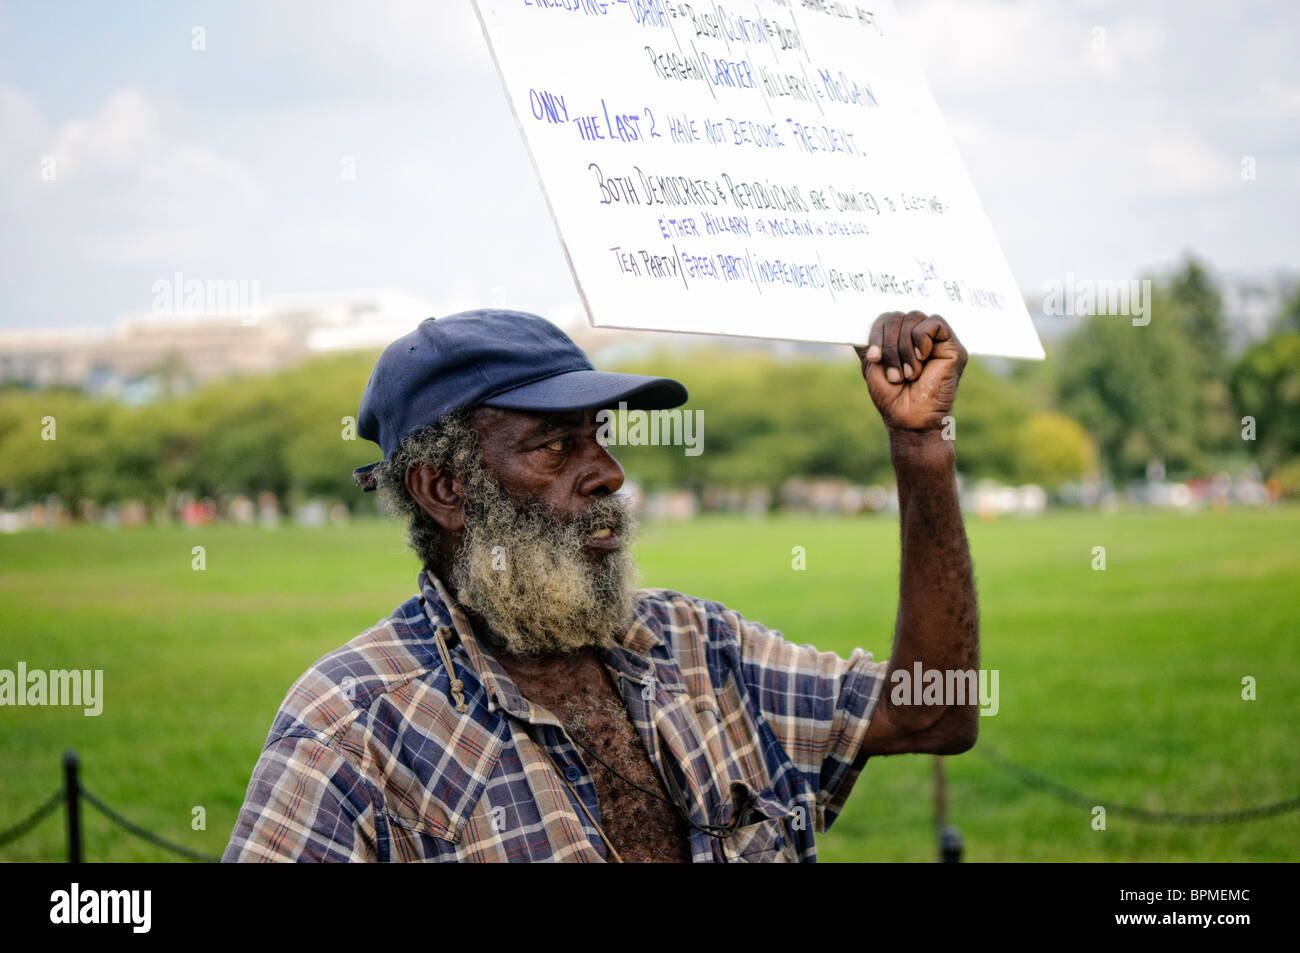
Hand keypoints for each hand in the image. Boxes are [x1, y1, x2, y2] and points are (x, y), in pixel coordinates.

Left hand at [854, 311, 966, 432]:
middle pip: (899, 316)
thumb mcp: (874, 366)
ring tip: (908, 374)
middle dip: (889, 344)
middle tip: (893, 373)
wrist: (909, 419)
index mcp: (902, 340)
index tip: (874, 357)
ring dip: (903, 348)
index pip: (887, 317)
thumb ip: (869, 345)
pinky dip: (921, 340)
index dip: (877, 332)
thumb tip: (857, 324)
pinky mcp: (953, 347)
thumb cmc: (892, 397)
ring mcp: (938, 342)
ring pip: (914, 317)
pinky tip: (922, 359)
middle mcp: (921, 338)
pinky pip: (934, 323)